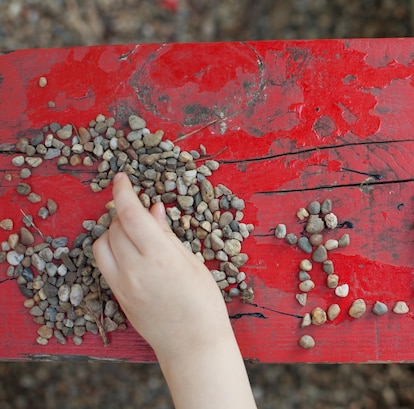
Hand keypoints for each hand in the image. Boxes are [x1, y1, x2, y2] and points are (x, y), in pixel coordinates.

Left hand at [93, 172, 230, 356]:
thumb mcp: (192, 262)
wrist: (193, 344)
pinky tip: (130, 252)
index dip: (123, 191)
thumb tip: (154, 209)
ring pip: (102, 244)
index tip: (122, 178)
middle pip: (115, 227)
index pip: (130, 214)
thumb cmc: (203, 303)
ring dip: (114, 231)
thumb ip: (167, 235)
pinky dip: (112, 250)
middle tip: (143, 212)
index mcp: (160, 256)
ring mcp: (123, 285)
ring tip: (135, 233)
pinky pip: (104, 264)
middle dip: (125, 212)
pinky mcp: (118, 297)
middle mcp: (135, 269)